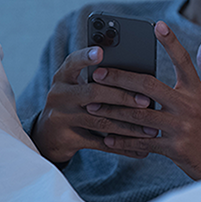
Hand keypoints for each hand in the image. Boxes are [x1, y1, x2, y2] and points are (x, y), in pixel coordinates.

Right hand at [32, 47, 156, 163]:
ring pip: (101, 121)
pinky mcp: (67, 139)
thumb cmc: (75, 103)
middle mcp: (59, 95)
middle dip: (123, 97)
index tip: (100, 52)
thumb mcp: (78, 86)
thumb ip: (100, 80)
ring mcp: (61, 118)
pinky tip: (141, 149)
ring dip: (130, 126)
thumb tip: (139, 75)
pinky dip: (123, 147)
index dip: (86, 57)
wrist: (49, 135)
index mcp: (63, 76)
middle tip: (146, 101)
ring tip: (152, 129)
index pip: (73, 62)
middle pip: (94, 93)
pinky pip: (100, 144)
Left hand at [84, 21, 200, 179]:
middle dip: (120, 78)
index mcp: (198, 92)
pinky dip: (124, 141)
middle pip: (148, 87)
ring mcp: (180, 128)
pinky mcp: (173, 149)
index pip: (183, 61)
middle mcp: (188, 107)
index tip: (157, 25)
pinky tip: (107, 138)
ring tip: (92, 106)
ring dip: (113, 111)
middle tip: (99, 73)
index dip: (171, 42)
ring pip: (139, 116)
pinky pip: (143, 143)